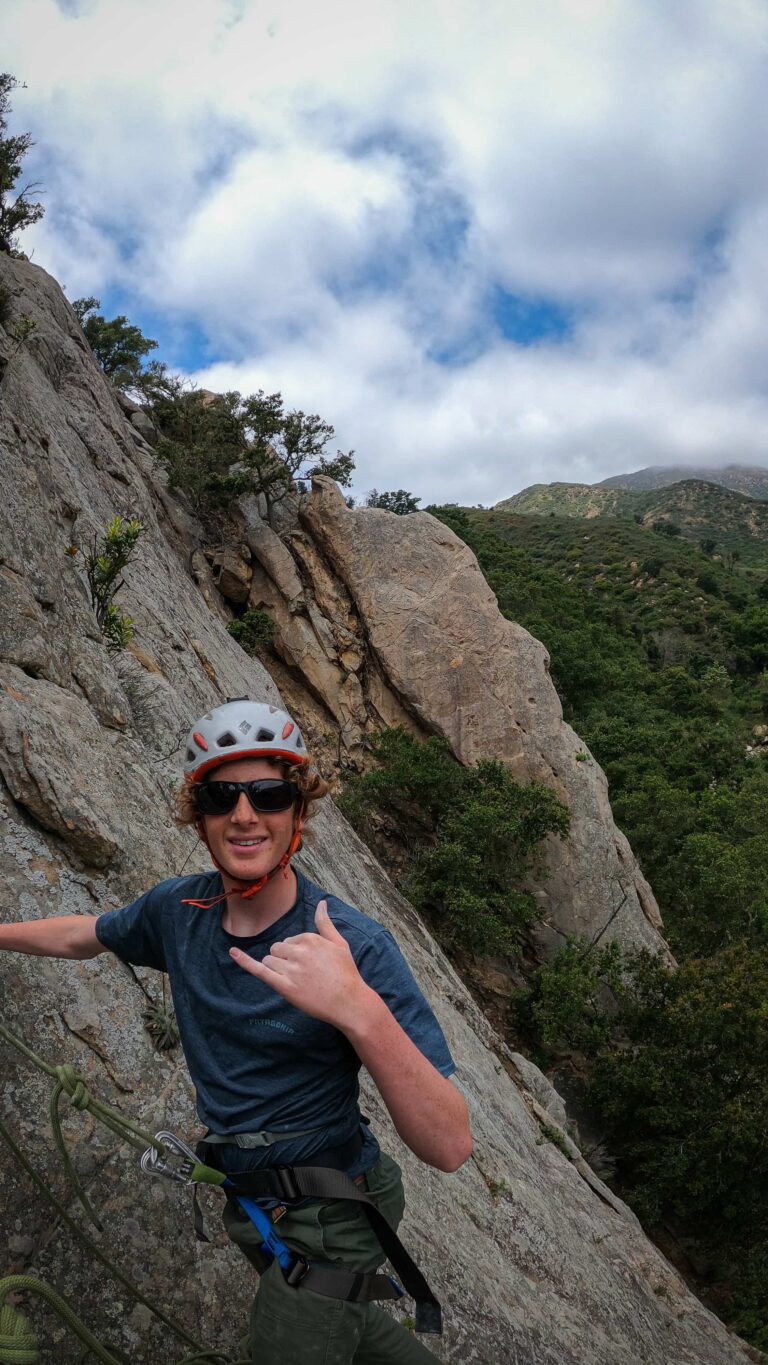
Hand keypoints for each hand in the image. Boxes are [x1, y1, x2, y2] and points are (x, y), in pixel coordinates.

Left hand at [229, 900, 369, 1030]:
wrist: (349, 1002)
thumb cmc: (346, 973)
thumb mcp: (339, 943)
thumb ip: (325, 923)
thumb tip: (321, 903)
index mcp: (310, 939)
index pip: (290, 941)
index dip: (297, 954)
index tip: (311, 965)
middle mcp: (298, 951)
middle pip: (277, 949)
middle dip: (284, 960)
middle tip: (304, 975)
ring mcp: (291, 969)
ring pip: (269, 961)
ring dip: (277, 969)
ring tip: (298, 982)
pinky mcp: (284, 986)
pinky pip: (259, 970)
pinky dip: (244, 961)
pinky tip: (233, 953)